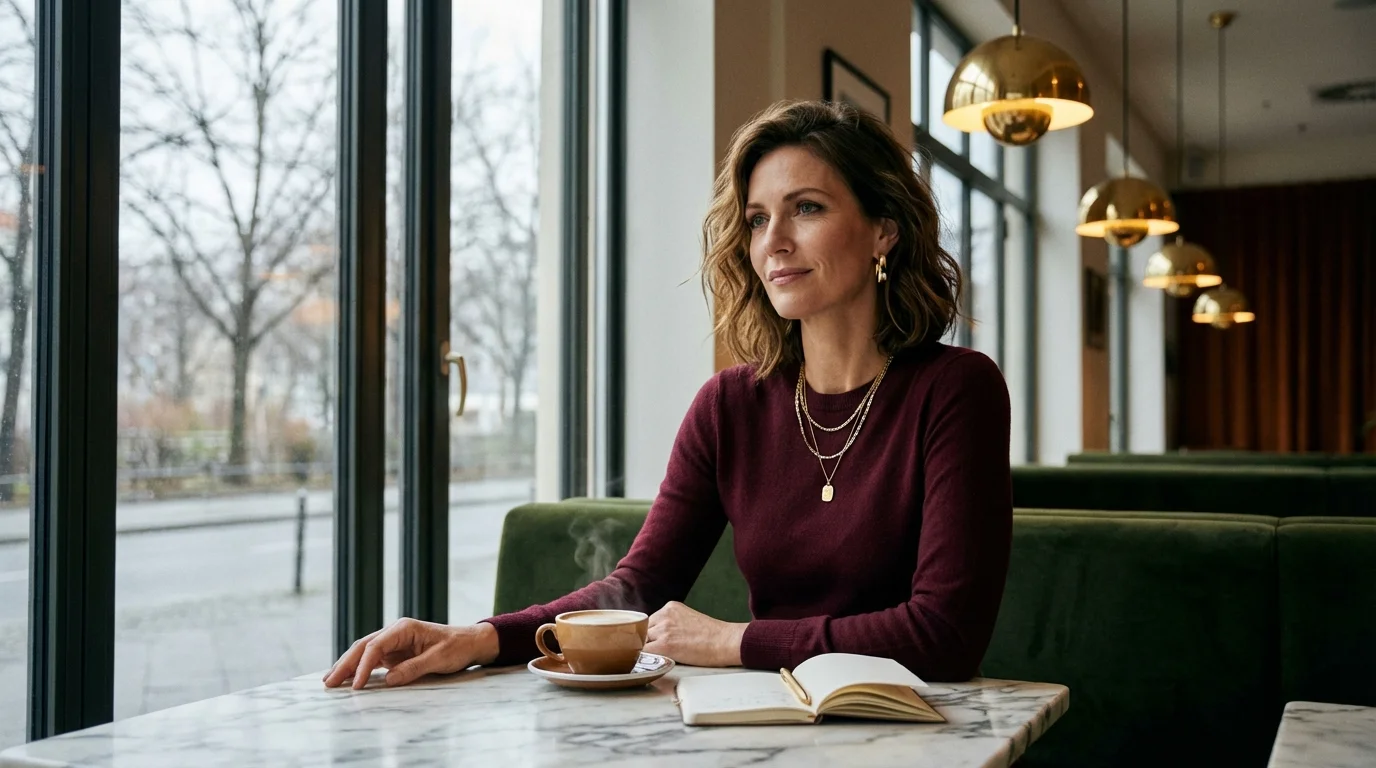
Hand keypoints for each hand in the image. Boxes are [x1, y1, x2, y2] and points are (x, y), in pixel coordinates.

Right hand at [322, 619, 499, 688]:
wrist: (469, 642)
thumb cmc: (457, 647)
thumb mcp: (439, 658)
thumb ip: (414, 668)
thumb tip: (389, 680)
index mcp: (404, 628)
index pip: (376, 646)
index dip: (364, 666)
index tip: (356, 685)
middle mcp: (395, 632)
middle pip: (363, 647)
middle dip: (345, 664)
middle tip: (329, 682)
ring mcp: (394, 642)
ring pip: (364, 652)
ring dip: (347, 666)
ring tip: (330, 681)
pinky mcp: (395, 652)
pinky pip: (373, 659)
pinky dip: (359, 668)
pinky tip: (348, 678)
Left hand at [645, 601, 746, 666]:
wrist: (725, 641)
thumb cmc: (712, 636)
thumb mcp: (688, 620)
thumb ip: (671, 624)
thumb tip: (656, 637)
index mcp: (670, 607)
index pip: (650, 622)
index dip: (652, 635)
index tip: (658, 644)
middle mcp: (665, 615)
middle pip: (644, 631)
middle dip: (650, 642)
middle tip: (663, 653)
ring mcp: (663, 629)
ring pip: (643, 642)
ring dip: (650, 651)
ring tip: (666, 658)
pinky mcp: (665, 644)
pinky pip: (645, 653)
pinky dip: (647, 660)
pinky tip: (659, 662)